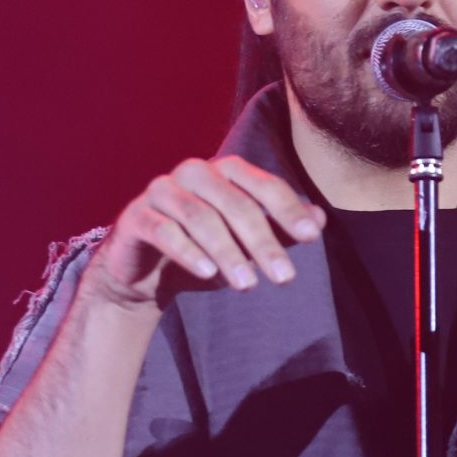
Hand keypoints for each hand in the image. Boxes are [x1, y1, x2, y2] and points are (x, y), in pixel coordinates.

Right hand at [82, 156, 326, 313]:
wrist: (144, 272)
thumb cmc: (202, 250)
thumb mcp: (245, 242)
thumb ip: (279, 228)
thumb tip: (320, 219)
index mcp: (224, 171)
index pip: (263, 185)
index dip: (288, 210)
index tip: (312, 238)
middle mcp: (193, 172)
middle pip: (235, 204)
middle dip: (263, 242)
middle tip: (285, 278)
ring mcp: (161, 191)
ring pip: (201, 218)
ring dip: (228, 253)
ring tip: (248, 285)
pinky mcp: (136, 217)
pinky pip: (165, 231)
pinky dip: (189, 253)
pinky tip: (209, 274)